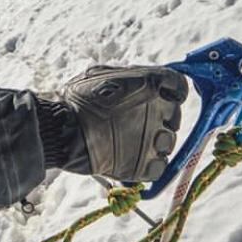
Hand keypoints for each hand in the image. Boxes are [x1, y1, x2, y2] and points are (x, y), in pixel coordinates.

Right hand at [37, 65, 187, 181]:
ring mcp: (154, 140)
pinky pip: (159, 167)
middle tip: (137, 121)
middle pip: (174, 115)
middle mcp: (159, 110)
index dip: (170, 92)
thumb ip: (128, 76)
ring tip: (131, 141)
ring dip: (154, 141)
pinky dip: (148, 164)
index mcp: (151, 84)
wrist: (63, 132)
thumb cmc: (77, 100)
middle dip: (160, 118)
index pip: (178, 86)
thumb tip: (142, 78)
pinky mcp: (144, 166)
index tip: (161, 97)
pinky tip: (132, 157)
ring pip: (168, 142)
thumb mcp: (100, 74)